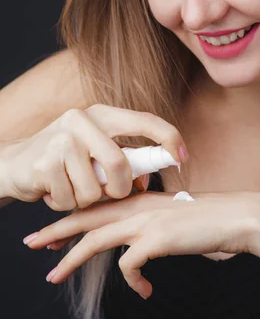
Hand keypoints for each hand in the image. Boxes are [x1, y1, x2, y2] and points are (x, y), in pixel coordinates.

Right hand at [1, 104, 188, 210]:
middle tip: (109, 193)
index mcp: (101, 114)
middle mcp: (81, 120)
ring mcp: (61, 139)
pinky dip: (65, 204)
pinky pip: (70, 200)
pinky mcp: (43, 162)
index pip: (144, 120)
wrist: (13, 164)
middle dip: (120, 189)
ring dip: (86, 200)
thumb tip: (145, 179)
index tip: (182, 158)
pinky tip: (53, 190)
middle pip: (120, 164)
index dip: (168, 138)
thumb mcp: (94, 152)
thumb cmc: (64, 160)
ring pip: (95, 189)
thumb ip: (122, 160)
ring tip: (72, 187)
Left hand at [23, 190, 259, 298]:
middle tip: (30, 243)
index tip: (53, 232)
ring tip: (53, 276)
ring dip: (70, 258)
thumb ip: (150, 224)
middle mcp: (138, 205)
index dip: (72, 218)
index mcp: (140, 198)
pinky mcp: (156, 239)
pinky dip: (133, 282)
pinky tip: (145, 292)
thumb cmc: (207, 219)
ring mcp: (146, 220)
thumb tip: (135, 246)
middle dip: (55, 231)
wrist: (235, 217)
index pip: (97, 206)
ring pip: (95, 239)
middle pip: (86, 217)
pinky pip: (130, 266)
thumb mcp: (171, 217)